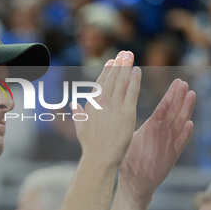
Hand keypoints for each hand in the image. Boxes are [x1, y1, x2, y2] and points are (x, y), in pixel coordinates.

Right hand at [75, 51, 141, 167]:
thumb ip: (78, 114)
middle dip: (118, 64)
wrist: (100, 156)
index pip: (100, 83)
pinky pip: (132, 91)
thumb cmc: (90, 146)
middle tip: (123, 53)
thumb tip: (72, 104)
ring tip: (129, 55)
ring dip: (126, 67)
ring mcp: (115, 106)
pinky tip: (138, 70)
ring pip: (121, 81)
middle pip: (111, 78)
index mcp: (91, 105)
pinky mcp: (127, 111)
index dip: (106, 70)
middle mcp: (102, 102)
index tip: (111, 61)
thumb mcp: (80, 127)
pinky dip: (135, 79)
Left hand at [118, 79, 195, 199]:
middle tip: (185, 83)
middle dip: (180, 97)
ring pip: (180, 123)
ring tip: (191, 96)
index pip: (163, 107)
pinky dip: (185, 134)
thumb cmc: (130, 160)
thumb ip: (123, 123)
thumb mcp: (127, 138)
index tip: (177, 81)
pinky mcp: (172, 154)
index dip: (171, 95)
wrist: (134, 182)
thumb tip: (112, 109)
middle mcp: (163, 132)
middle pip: (174, 112)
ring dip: (186, 110)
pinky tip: (189, 124)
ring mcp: (169, 142)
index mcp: (153, 126)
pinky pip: (180, 143)